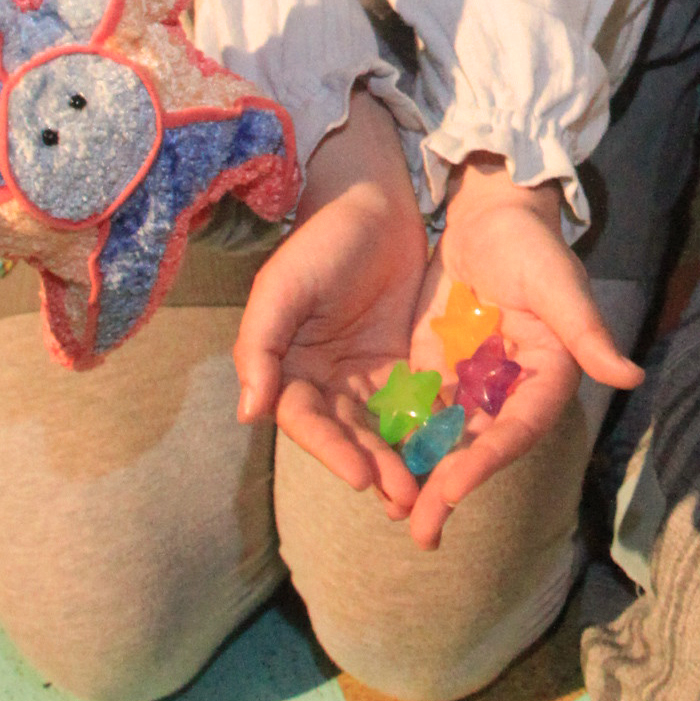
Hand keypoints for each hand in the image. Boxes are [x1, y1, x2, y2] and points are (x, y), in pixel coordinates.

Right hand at [233, 88, 429, 509]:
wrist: (372, 202)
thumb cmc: (319, 241)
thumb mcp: (282, 288)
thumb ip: (259, 347)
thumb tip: (248, 414)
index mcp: (286, 369)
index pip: (307, 422)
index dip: (332, 451)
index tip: (363, 476)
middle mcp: (323, 382)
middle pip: (347, 435)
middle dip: (374, 467)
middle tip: (406, 498)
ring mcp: (364, 377)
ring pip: (382, 429)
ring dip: (401, 461)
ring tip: (427, 491)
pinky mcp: (401, 366)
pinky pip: (414, 405)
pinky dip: (427, 430)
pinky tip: (451, 452)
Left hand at [395, 157, 643, 554]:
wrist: (490, 213)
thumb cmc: (531, 244)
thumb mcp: (558, 285)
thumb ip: (587, 331)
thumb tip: (632, 376)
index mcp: (547, 378)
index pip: (517, 430)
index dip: (487, 461)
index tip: (452, 489)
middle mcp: (511, 391)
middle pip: (481, 448)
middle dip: (450, 488)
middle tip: (421, 529)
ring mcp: (473, 384)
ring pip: (448, 440)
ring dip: (423, 477)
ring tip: (396, 513)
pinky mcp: (440, 371)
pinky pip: (420, 412)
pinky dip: (402, 440)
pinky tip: (371, 467)